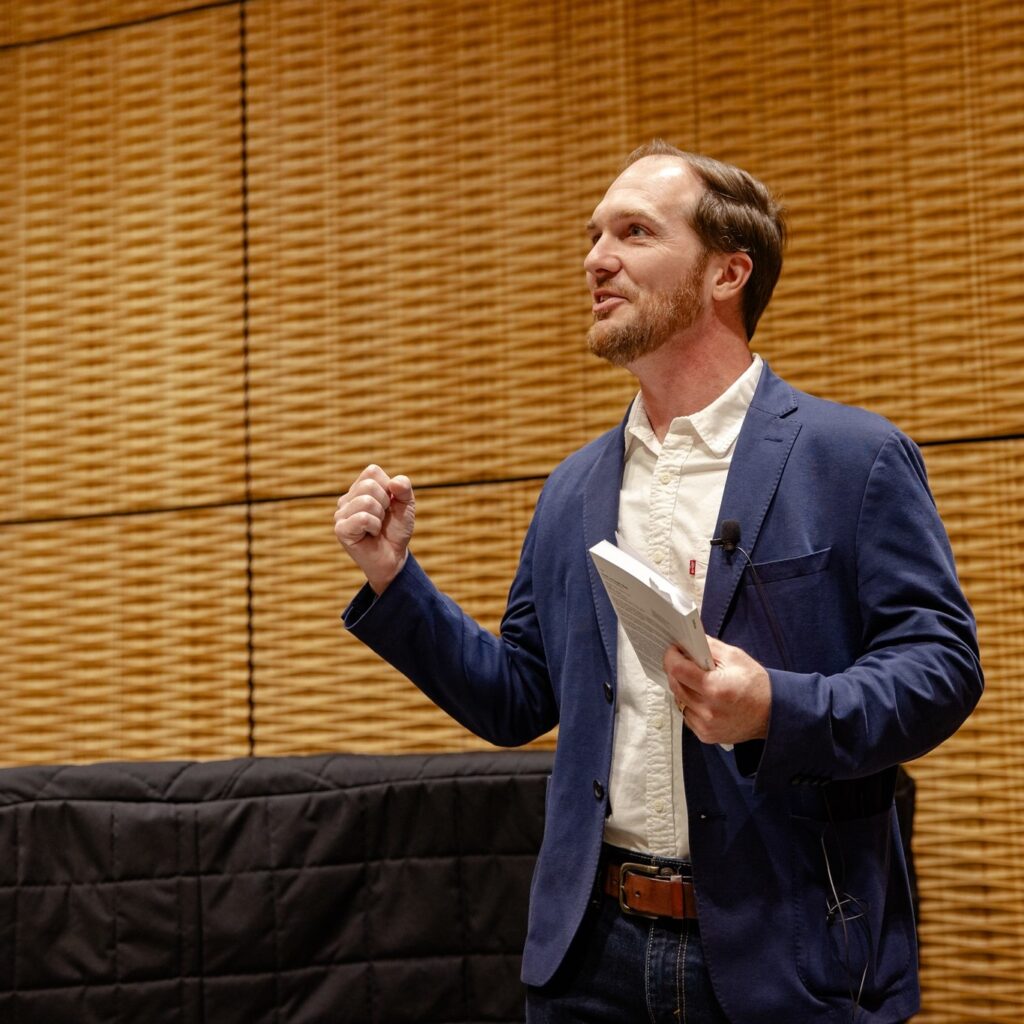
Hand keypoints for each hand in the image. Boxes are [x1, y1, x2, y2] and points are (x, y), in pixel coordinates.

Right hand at [334, 465, 414, 594]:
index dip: (388, 487)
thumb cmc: (396, 530)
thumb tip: (394, 482)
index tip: (389, 504)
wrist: (394, 557)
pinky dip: (374, 526)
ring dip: (380, 517)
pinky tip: (371, 534)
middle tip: (382, 518)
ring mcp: (341, 514)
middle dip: (385, 503)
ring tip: (376, 527)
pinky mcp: (341, 529)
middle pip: (369, 485)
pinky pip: (362, 518)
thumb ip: (404, 489)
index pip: (372, 471)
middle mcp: (347, 499)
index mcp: (359, 488)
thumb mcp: (406, 505)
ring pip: (366, 501)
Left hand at [664, 636, 770, 744]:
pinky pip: (687, 715)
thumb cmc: (756, 683)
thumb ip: (709, 647)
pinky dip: (689, 704)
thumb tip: (688, 640)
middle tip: (681, 661)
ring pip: (679, 701)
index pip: (678, 670)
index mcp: (715, 688)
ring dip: (682, 688)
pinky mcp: (706, 735)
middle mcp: (708, 710)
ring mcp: (706, 725)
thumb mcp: (735, 656)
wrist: (773, 713)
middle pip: (675, 685)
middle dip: (675, 671)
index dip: (672, 657)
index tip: (673, 649)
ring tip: (693, 679)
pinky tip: (701, 697)